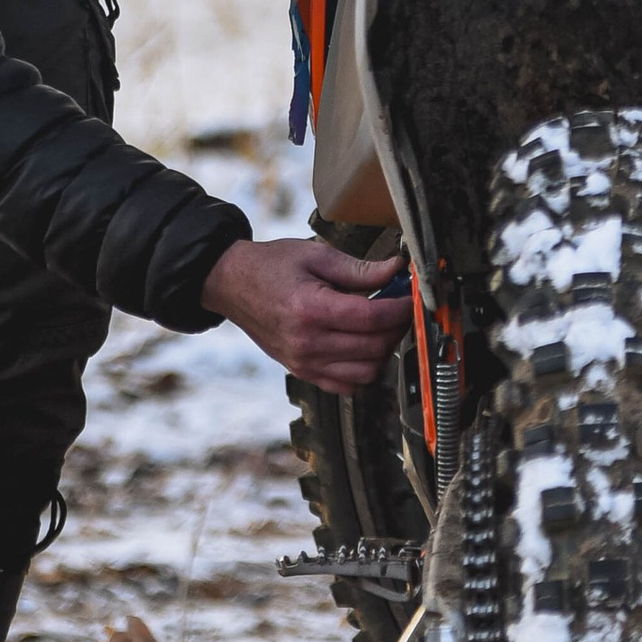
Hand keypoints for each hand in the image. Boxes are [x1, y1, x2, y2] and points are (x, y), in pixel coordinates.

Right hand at [206, 236, 407, 392]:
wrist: (231, 284)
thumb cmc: (270, 266)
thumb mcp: (315, 256)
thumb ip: (359, 269)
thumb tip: (396, 271)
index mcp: (310, 309)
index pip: (371, 318)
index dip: (400, 308)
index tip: (410, 297)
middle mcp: (307, 342)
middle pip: (374, 347)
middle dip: (396, 326)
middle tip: (399, 306)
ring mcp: (304, 362)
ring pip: (366, 372)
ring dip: (382, 350)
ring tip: (380, 325)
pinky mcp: (302, 372)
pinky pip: (347, 386)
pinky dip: (363, 370)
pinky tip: (362, 346)